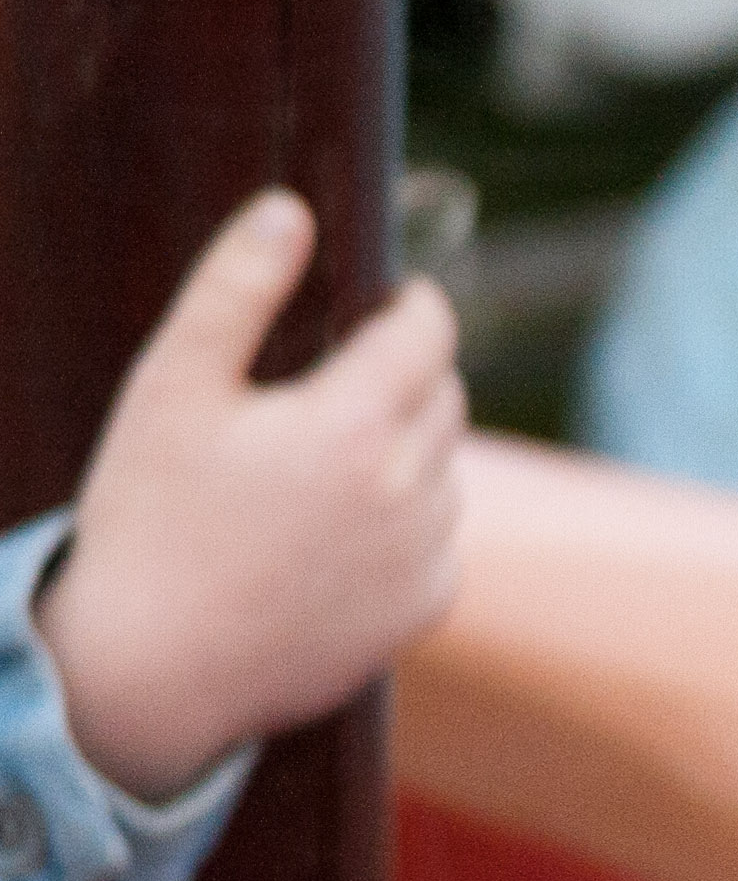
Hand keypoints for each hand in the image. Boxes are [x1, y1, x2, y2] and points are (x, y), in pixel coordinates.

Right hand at [37, 189, 465, 800]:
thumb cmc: (149, 517)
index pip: (431, 331)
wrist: (154, 670)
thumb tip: (290, 210)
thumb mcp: (173, 388)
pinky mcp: (428, 607)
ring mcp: (428, 554)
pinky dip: (403, 523)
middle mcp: (414, 491)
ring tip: (309, 472)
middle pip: (444, 395)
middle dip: (402, 376)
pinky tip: (325, 538)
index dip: (413, 305)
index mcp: (356, 425)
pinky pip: (439, 537)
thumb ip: (235, 290)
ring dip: (402, 451)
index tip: (389, 301)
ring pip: (444, 466)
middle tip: (327, 389)